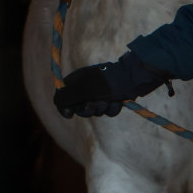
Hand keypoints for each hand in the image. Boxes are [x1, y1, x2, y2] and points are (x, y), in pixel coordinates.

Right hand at [53, 52, 171, 118]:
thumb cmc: (104, 83)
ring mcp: (101, 92)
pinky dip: (113, 108)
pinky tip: (117, 101)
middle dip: (88, 110)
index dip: (66, 108)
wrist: (132, 79)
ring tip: (109, 100)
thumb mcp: (81, 90)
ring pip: (96, 111)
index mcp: (77, 81)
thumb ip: (64, 99)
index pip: (64, 98)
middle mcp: (87, 86)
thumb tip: (61, 108)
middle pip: (80, 108)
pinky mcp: (113, 97)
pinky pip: (109, 110)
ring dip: (102, 108)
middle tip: (94, 104)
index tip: (70, 114)